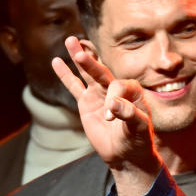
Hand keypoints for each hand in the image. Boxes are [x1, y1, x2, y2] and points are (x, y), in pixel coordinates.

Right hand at [52, 36, 160, 176]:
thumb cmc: (138, 141)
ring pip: (87, 74)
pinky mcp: (86, 102)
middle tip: (79, 47)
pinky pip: (74, 87)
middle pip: (101, 72)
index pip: (117, 86)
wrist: (127, 155)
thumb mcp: (139, 129)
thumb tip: (112, 103)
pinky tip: (56, 61)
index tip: (110, 116)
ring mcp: (99, 94)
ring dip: (79, 57)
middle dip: (90, 61)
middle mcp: (115, 88)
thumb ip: (129, 114)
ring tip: (70, 40)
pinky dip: (66, 75)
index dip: (113, 98)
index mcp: (132, 91)